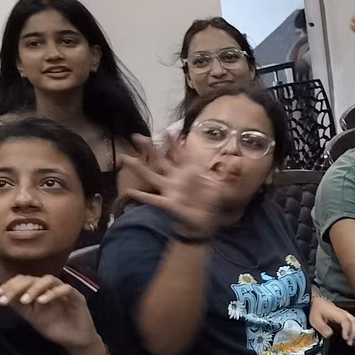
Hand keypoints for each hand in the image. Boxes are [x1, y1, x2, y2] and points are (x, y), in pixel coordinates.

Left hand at [0, 275, 100, 351]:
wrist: (74, 340)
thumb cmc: (54, 327)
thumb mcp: (32, 317)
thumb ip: (19, 307)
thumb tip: (2, 296)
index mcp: (39, 291)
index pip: (23, 281)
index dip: (9, 285)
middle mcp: (50, 288)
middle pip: (33, 278)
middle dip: (18, 286)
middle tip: (8, 296)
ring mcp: (64, 291)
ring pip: (49, 279)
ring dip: (35, 288)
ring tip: (25, 300)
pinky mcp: (77, 296)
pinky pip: (65, 289)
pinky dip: (53, 293)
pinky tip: (42, 301)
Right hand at [119, 137, 233, 239]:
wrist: (204, 223)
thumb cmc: (209, 203)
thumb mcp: (218, 187)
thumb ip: (219, 175)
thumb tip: (228, 163)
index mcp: (188, 173)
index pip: (180, 155)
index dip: (174, 144)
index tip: (168, 131)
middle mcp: (175, 179)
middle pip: (160, 160)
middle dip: (149, 149)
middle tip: (137, 137)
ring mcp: (170, 190)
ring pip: (151, 176)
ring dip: (139, 168)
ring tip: (126, 158)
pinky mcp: (168, 203)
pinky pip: (153, 199)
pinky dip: (142, 196)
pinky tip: (129, 191)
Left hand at [308, 295, 354, 347]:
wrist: (319, 304)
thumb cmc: (318, 311)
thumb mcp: (315, 319)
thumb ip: (322, 327)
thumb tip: (330, 335)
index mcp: (337, 314)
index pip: (346, 321)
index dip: (347, 330)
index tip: (345, 338)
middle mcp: (346, 315)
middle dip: (354, 334)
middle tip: (350, 344)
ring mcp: (349, 317)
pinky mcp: (350, 320)